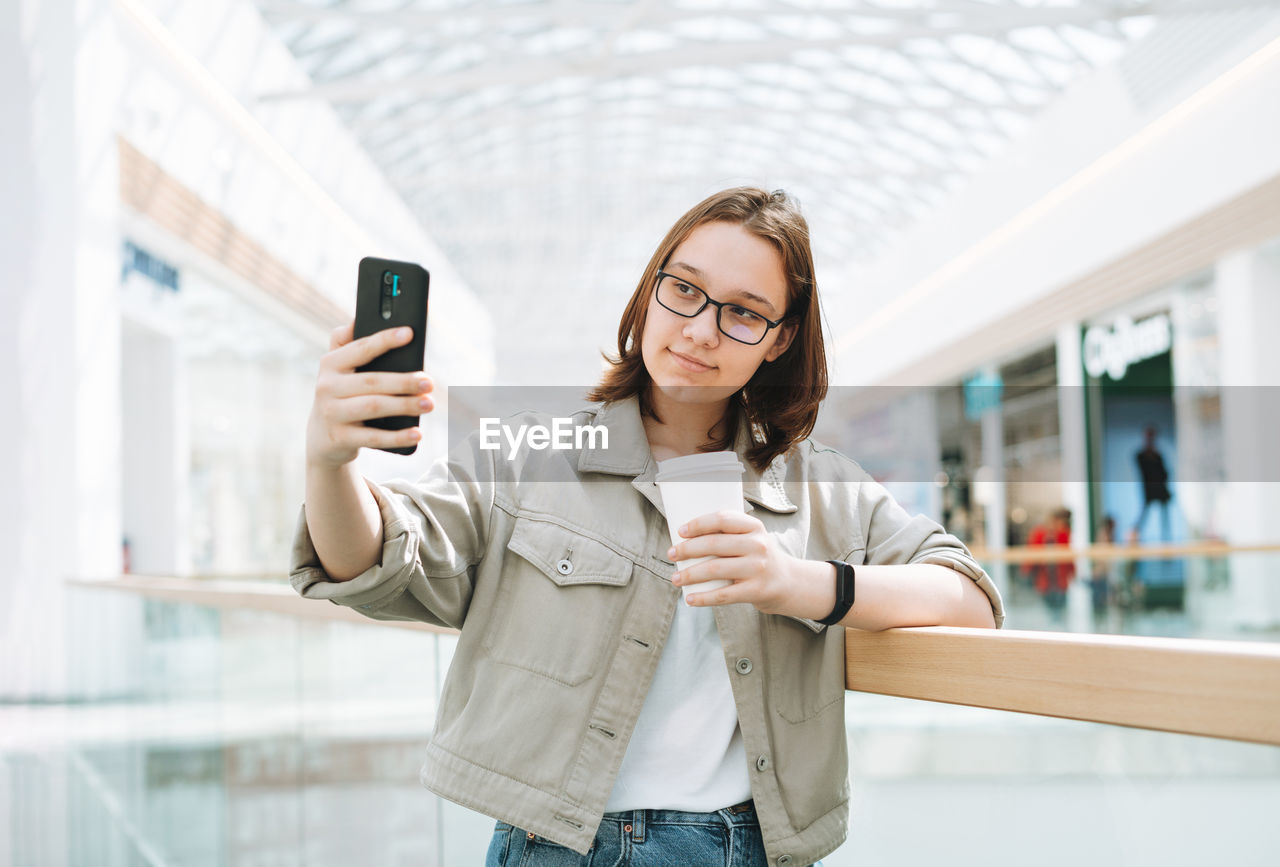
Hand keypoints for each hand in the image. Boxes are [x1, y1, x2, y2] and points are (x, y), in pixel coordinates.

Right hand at [305, 321, 434, 466]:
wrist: (322, 438)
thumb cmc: (341, 394)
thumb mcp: (338, 369)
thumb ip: (348, 343)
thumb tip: (360, 318)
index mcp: (330, 363)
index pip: (360, 348)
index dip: (385, 340)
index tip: (410, 333)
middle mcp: (326, 386)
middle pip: (372, 381)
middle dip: (403, 381)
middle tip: (429, 382)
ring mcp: (331, 413)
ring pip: (374, 407)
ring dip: (405, 405)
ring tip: (429, 404)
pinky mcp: (339, 438)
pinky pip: (373, 437)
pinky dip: (397, 436)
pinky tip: (417, 433)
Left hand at [667, 511, 800, 614]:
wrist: (789, 582)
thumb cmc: (759, 557)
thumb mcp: (752, 538)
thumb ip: (728, 534)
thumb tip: (685, 538)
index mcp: (754, 527)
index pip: (722, 519)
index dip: (699, 524)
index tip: (681, 531)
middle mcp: (758, 545)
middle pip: (714, 545)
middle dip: (687, 550)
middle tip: (671, 554)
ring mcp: (758, 568)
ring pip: (715, 569)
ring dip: (690, 574)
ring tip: (675, 578)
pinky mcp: (756, 591)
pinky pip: (723, 595)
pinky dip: (703, 598)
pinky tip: (690, 599)